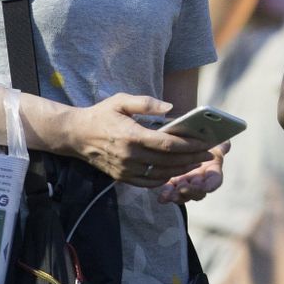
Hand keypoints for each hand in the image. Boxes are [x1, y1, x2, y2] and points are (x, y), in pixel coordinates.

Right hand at [68, 94, 212, 188]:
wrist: (75, 135)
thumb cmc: (101, 114)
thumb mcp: (120, 100)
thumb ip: (146, 103)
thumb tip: (170, 108)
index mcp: (132, 136)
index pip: (168, 144)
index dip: (190, 145)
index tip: (206, 143)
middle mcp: (130, 156)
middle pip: (169, 161)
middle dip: (192, 158)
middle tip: (209, 154)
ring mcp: (125, 169)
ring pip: (161, 174)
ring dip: (181, 170)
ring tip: (196, 162)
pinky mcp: (122, 177)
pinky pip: (148, 183)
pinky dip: (165, 179)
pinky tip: (176, 172)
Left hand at [157, 142, 225, 203]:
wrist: (189, 146)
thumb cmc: (202, 143)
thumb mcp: (211, 141)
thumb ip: (219, 144)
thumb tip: (226, 144)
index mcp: (212, 172)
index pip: (215, 181)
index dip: (211, 185)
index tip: (206, 187)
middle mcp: (200, 182)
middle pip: (198, 192)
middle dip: (191, 192)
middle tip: (182, 189)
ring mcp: (186, 186)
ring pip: (183, 196)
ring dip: (176, 197)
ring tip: (167, 196)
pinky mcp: (173, 185)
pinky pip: (170, 193)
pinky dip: (165, 196)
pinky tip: (160, 197)